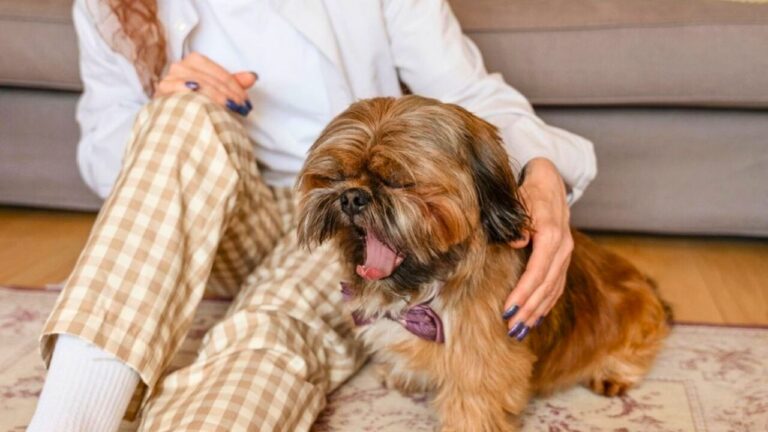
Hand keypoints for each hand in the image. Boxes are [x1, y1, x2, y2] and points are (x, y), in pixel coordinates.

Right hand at [153, 52, 257, 115]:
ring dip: (218, 97)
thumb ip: (233, 84)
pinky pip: (183, 91)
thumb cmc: (197, 106)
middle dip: (229, 93)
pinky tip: (211, 108)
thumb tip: (253, 76)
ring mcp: (169, 77)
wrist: (173, 125)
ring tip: (231, 109)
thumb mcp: (218, 93)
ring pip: (199, 84)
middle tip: (242, 107)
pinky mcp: (163, 90)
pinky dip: (200, 98)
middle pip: (210, 78)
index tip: (246, 101)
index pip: (218, 72)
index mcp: (194, 61)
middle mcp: (180, 66)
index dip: (235, 86)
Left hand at [502, 157, 572, 340]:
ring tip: (520, 330)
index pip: (537, 270)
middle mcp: (563, 247)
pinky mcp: (563, 259)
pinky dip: (546, 304)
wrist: (550, 182)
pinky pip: (557, 287)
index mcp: (552, 234)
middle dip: (528, 309)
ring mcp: (566, 255)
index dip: (523, 292)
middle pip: (546, 285)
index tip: (508, 309)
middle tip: (511, 328)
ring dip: (536, 312)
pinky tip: (534, 319)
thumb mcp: (519, 201)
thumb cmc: (529, 191)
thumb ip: (518, 222)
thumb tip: (519, 242)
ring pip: (553, 289)